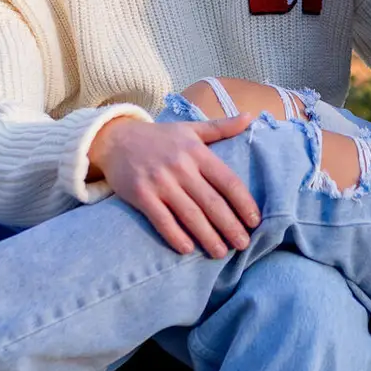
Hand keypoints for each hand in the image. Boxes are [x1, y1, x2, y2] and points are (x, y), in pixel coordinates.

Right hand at [88, 116, 260, 257]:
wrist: (115, 140)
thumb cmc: (159, 137)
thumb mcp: (190, 129)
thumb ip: (221, 127)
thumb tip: (250, 117)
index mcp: (197, 152)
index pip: (228, 181)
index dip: (244, 203)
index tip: (255, 221)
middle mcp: (181, 167)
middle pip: (212, 202)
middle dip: (231, 226)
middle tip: (244, 244)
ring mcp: (160, 182)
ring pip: (190, 215)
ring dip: (208, 237)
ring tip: (221, 253)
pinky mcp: (141, 195)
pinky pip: (162, 220)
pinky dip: (176, 236)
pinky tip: (188, 249)